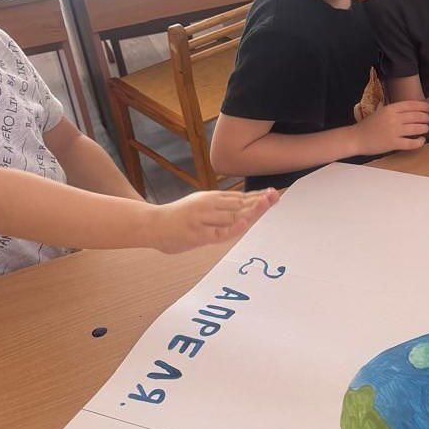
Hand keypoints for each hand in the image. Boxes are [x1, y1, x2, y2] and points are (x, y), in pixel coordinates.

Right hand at [152, 188, 277, 252]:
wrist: (152, 225)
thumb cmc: (179, 217)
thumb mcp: (200, 205)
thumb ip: (220, 206)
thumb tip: (244, 208)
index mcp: (211, 198)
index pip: (239, 197)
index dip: (257, 196)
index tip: (273, 194)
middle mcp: (208, 205)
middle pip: (238, 204)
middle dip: (258, 201)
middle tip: (275, 197)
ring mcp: (203, 219)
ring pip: (231, 215)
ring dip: (249, 210)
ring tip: (265, 205)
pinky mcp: (197, 234)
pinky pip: (218, 233)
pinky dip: (232, 228)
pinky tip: (244, 223)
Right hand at [354, 100, 428, 155]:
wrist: (356, 138)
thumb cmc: (368, 125)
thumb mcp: (380, 112)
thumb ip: (394, 110)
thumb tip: (409, 110)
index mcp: (390, 108)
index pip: (411, 104)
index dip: (423, 106)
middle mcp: (393, 118)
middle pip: (416, 116)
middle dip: (425, 118)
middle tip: (427, 120)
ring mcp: (394, 131)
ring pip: (416, 128)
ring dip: (424, 128)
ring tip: (425, 129)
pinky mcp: (393, 143)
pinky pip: (411, 143)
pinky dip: (419, 142)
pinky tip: (421, 141)